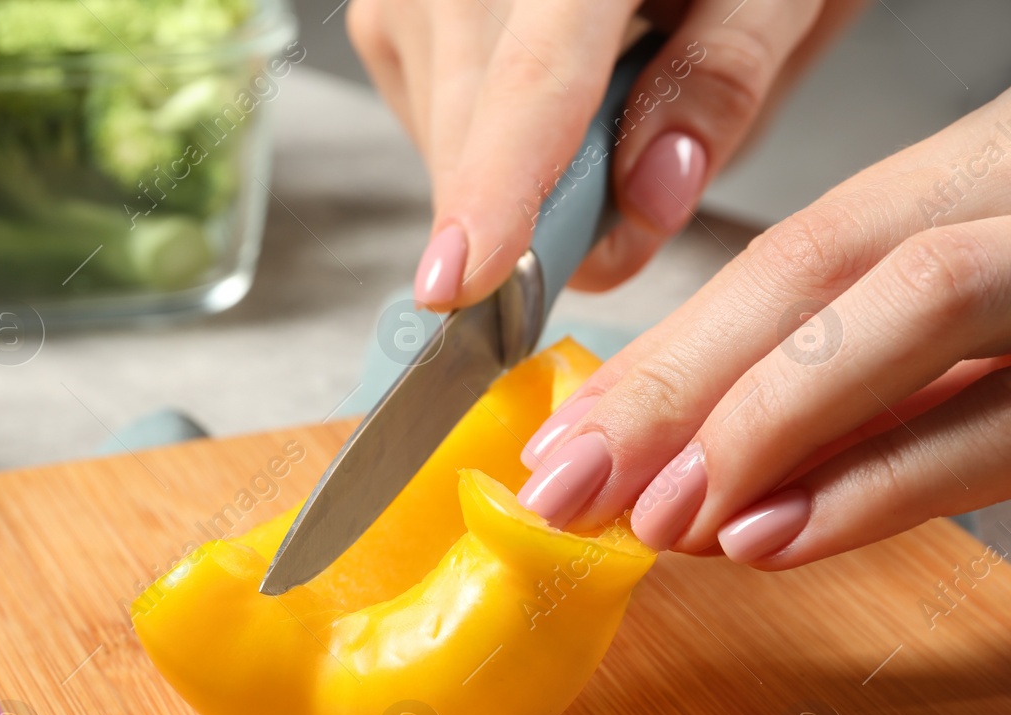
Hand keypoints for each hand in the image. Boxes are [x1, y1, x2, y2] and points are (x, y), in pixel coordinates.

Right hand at [347, 0, 864, 308]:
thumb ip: (726, 79)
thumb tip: (648, 200)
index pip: (533, 77)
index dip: (499, 189)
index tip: (466, 284)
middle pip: (483, 133)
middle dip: (549, 212)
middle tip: (637, 208)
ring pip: (451, 146)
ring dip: (525, 176)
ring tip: (601, 107)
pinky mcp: (391, 20)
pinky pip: (436, 132)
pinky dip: (495, 148)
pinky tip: (551, 100)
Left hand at [515, 89, 1010, 567]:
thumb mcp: (956, 318)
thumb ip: (842, 369)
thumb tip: (672, 458)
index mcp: (974, 175)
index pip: (792, 249)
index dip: (664, 354)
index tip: (563, 441)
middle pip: (824, 261)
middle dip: (673, 388)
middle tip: (568, 489)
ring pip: (917, 305)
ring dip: (762, 425)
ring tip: (661, 520)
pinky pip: (1002, 421)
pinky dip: (884, 482)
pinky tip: (775, 533)